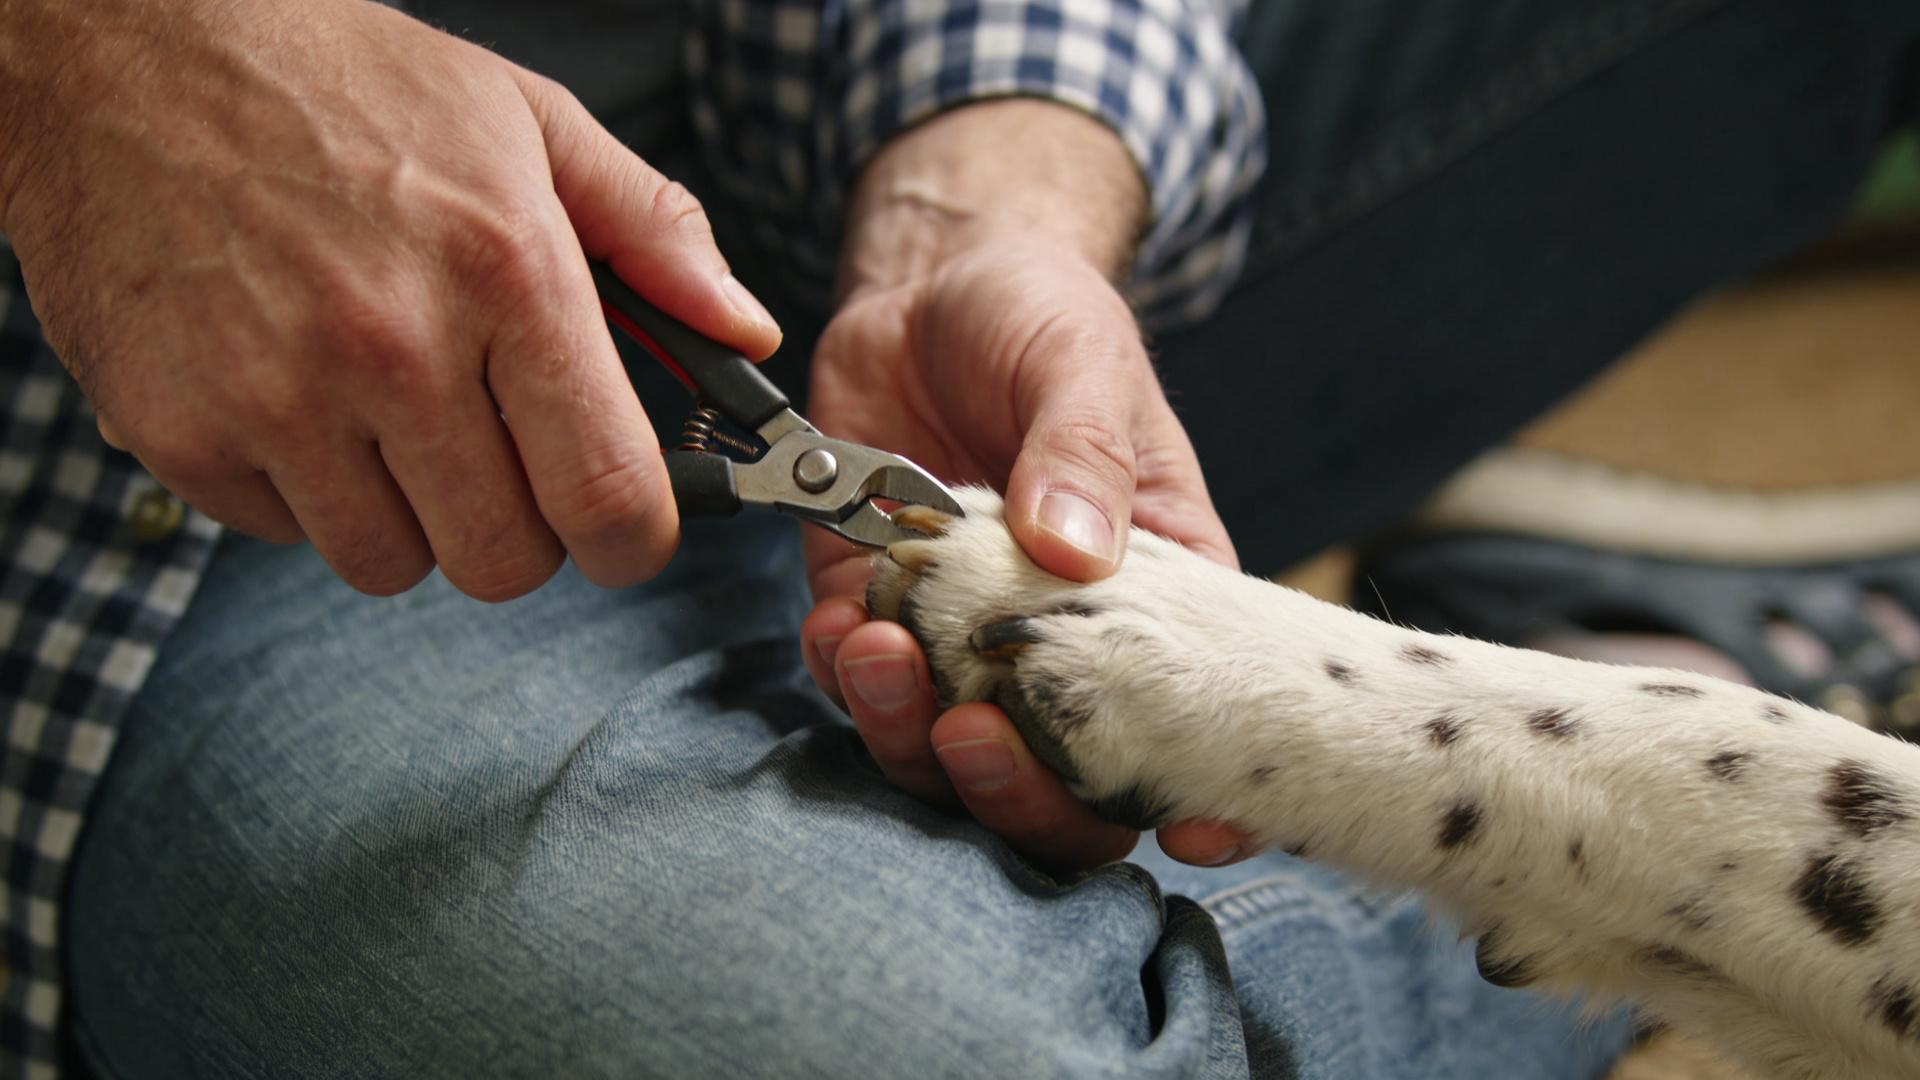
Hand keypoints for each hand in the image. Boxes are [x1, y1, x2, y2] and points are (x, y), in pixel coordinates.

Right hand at [0, 0, 779, 598]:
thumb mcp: (527, 121)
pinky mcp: (179, 429)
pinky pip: (285, 534)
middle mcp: (396, 347)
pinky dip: (303, 491)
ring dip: (407, 515)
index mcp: (508, 272)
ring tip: (385, 411)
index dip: (633, 540)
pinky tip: (296, 395)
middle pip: (505, 562)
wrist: (123, 48)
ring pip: (393, 566)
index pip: (609, 498)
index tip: (623, 527)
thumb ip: (654, 232)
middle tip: (495, 455)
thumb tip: (745, 333)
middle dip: (520, 529)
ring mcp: (277, 396)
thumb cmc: (343, 84)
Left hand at [801, 220, 1254, 871]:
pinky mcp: (879, 605)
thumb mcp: (1082, 361)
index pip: (1201, 720)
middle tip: (971, 733)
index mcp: (1157, 594)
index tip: (1186, 831)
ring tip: (880, 653)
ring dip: (908, 734)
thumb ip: (1084, 451)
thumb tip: (1074, 551)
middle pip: (1064, 779)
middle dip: (1019, 790)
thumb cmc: (1040, 314)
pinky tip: (838, 624)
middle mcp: (1064, 638)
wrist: (929, 282)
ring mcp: (965, 634)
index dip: (1205, 797)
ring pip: (946, 751)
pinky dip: (843, 674)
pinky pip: (858, 682)